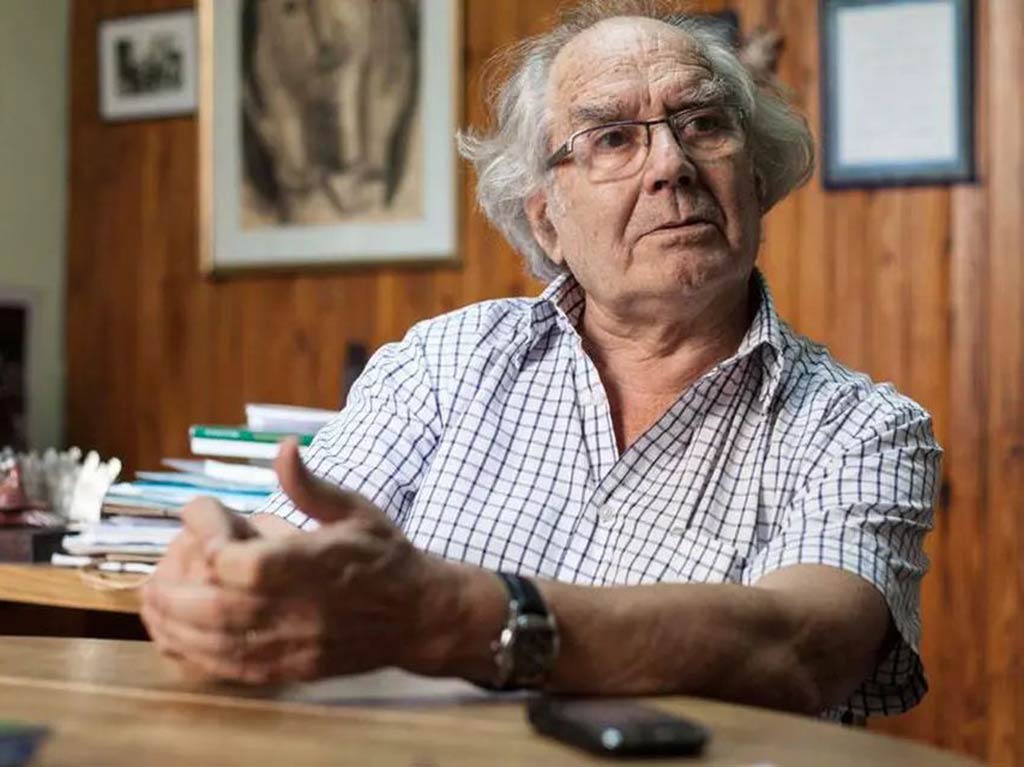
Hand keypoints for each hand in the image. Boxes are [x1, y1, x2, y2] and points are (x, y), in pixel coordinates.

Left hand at [141, 439, 463, 683]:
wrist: (419, 615)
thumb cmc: (385, 555)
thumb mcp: (356, 509)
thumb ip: (311, 485)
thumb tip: (284, 447)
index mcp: (318, 564)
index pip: (247, 564)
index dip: (212, 544)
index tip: (205, 516)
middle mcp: (303, 609)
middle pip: (218, 609)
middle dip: (174, 589)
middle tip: (159, 568)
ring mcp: (295, 645)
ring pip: (215, 643)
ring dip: (172, 623)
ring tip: (154, 599)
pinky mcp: (289, 669)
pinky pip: (228, 669)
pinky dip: (192, 653)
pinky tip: (176, 634)